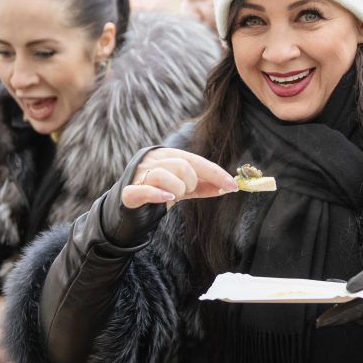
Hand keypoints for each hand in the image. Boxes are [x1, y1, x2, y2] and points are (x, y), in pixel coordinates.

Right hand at [121, 148, 236, 208]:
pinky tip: (168, 199)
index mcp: (167, 155)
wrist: (129, 207)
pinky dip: (158, 194)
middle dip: (191, 183)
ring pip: (164, 175)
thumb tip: (230, 186)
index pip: (196, 161)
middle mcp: (152, 160)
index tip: (233, 185)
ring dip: (177, 190)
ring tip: (173, 197)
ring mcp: (139, 174)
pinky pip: (145, 190)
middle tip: (185, 192)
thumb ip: (204, 186)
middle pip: (182, 166)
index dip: (216, 173)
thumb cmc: (159, 192)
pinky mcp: (129, 192)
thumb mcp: (185, 188)